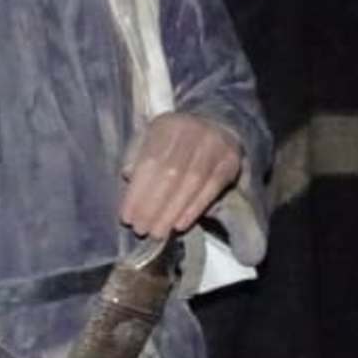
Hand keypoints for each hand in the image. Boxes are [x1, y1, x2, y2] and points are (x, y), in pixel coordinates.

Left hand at [119, 113, 241, 239]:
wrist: (218, 126)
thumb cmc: (175, 141)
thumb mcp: (150, 139)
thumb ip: (136, 157)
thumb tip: (127, 176)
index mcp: (167, 125)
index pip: (150, 161)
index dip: (137, 192)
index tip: (127, 217)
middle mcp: (192, 130)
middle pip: (171, 173)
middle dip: (152, 206)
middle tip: (141, 230)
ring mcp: (214, 145)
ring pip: (192, 183)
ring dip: (171, 212)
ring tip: (157, 233)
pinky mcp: (230, 162)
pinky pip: (211, 189)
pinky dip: (194, 209)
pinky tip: (179, 225)